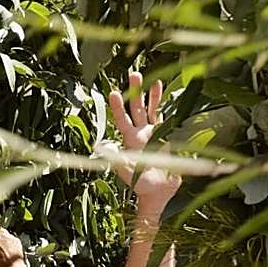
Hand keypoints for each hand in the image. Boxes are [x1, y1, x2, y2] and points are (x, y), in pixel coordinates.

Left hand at [108, 71, 180, 219]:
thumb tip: (100, 148)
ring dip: (152, 95)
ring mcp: (153, 133)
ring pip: (152, 110)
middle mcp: (140, 133)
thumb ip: (117, 160)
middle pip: (137, 109)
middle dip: (136, 92)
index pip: (122, 120)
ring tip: (153, 80)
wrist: (158, 192)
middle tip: (135, 74)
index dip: (119, 107)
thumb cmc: (141, 186)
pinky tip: (166, 92)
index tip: (114, 93)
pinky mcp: (166, 136)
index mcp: (129, 141)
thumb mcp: (127, 173)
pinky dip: (165, 106)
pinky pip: (166, 117)